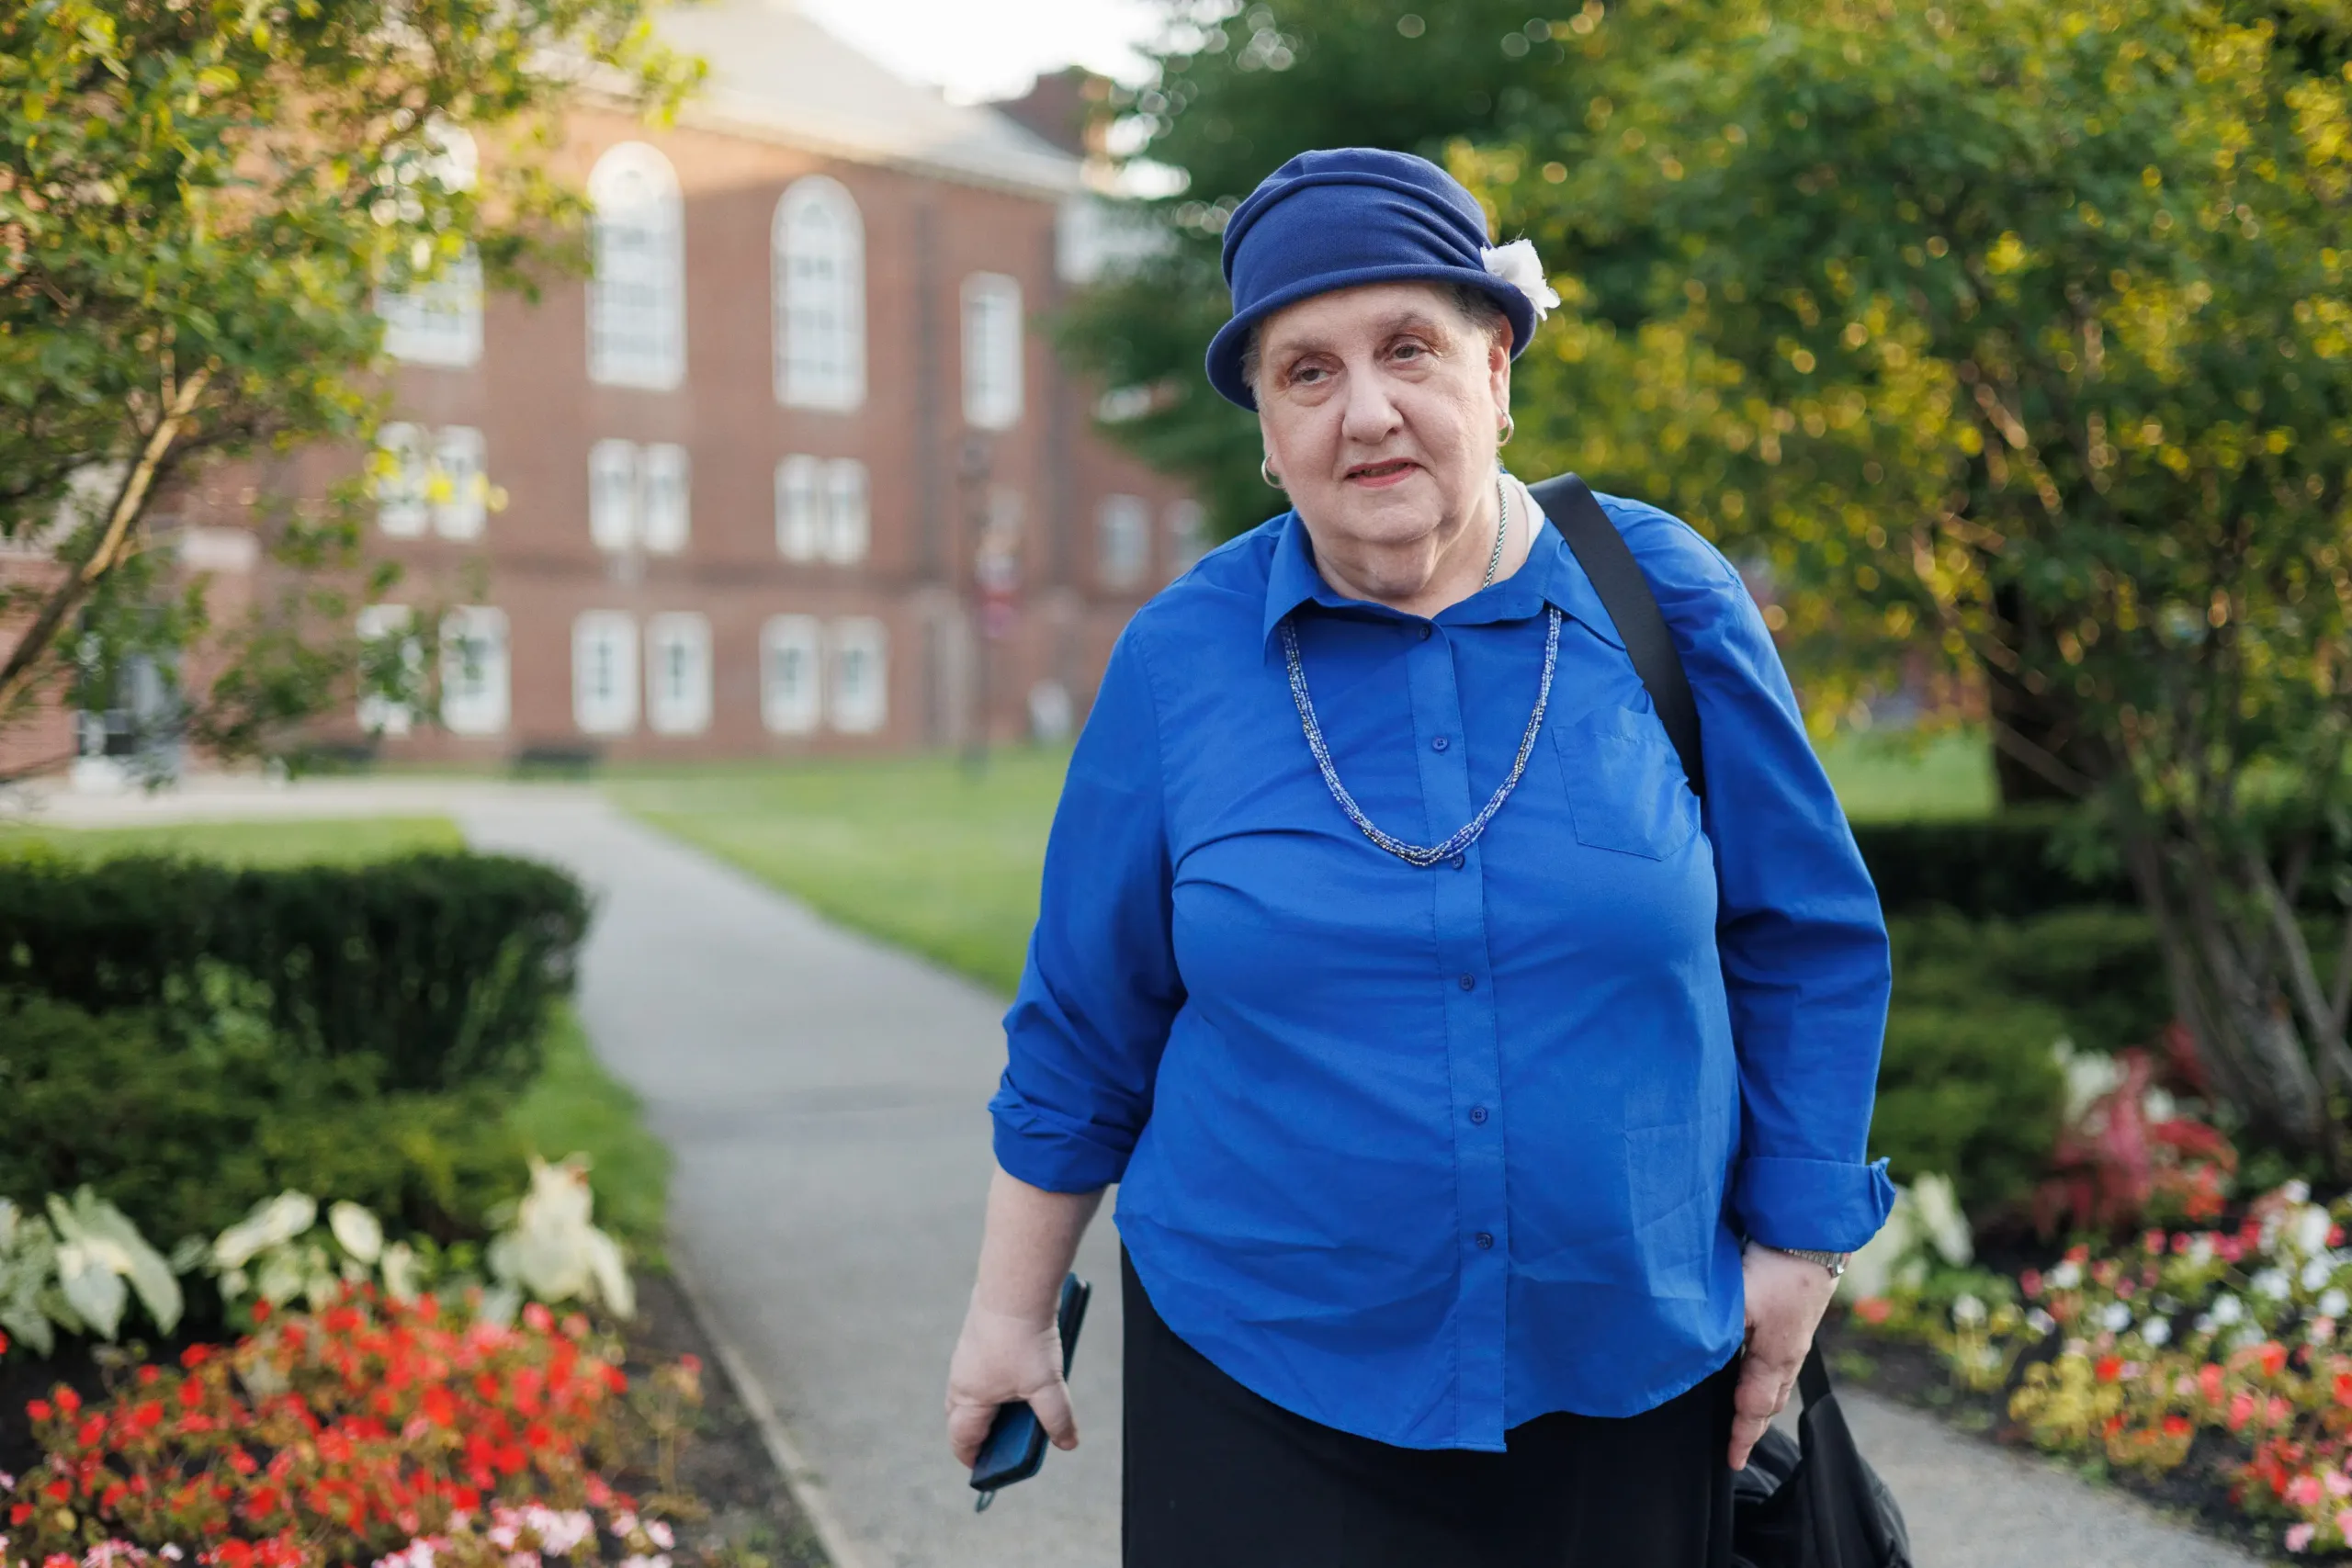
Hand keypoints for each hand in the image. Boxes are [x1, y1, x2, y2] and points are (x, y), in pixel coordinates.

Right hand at [944, 1296, 1077, 1468]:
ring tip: (1016, 1407)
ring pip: (971, 1389)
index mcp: (969, 1398)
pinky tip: (1020, 1371)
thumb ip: (1057, 1419)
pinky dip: (995, 1378)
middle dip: (977, 1432)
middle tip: (999, 1441)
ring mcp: (967, 1355)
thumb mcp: (1046, 1386)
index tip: (984, 1468)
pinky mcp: (978, 1335)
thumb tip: (1067, 1443)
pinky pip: (981, 1366)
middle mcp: (961, 1378)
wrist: (1015, 1288)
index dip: (972, 1458)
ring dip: (988, 1402)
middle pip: (960, 1416)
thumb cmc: (1023, 1340)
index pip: (961, 1439)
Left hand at [1730, 1244, 1839, 1469]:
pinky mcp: (1797, 1320)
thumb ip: (1716, 1332)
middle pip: (1771, 1402)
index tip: (1733, 1461)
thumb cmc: (1774, 1268)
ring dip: (1762, 1402)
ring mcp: (1797, 1337)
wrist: (1813, 1237)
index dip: (1741, 1436)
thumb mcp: (1738, 1301)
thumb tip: (1695, 1358)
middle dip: (1754, 1425)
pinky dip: (1767, 1376)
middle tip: (1738, 1446)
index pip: (1754, 1408)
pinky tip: (1756, 1367)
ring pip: (1778, 1382)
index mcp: (1774, 1358)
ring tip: (1746, 1415)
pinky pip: (1782, 1362)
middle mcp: (1790, 1354)